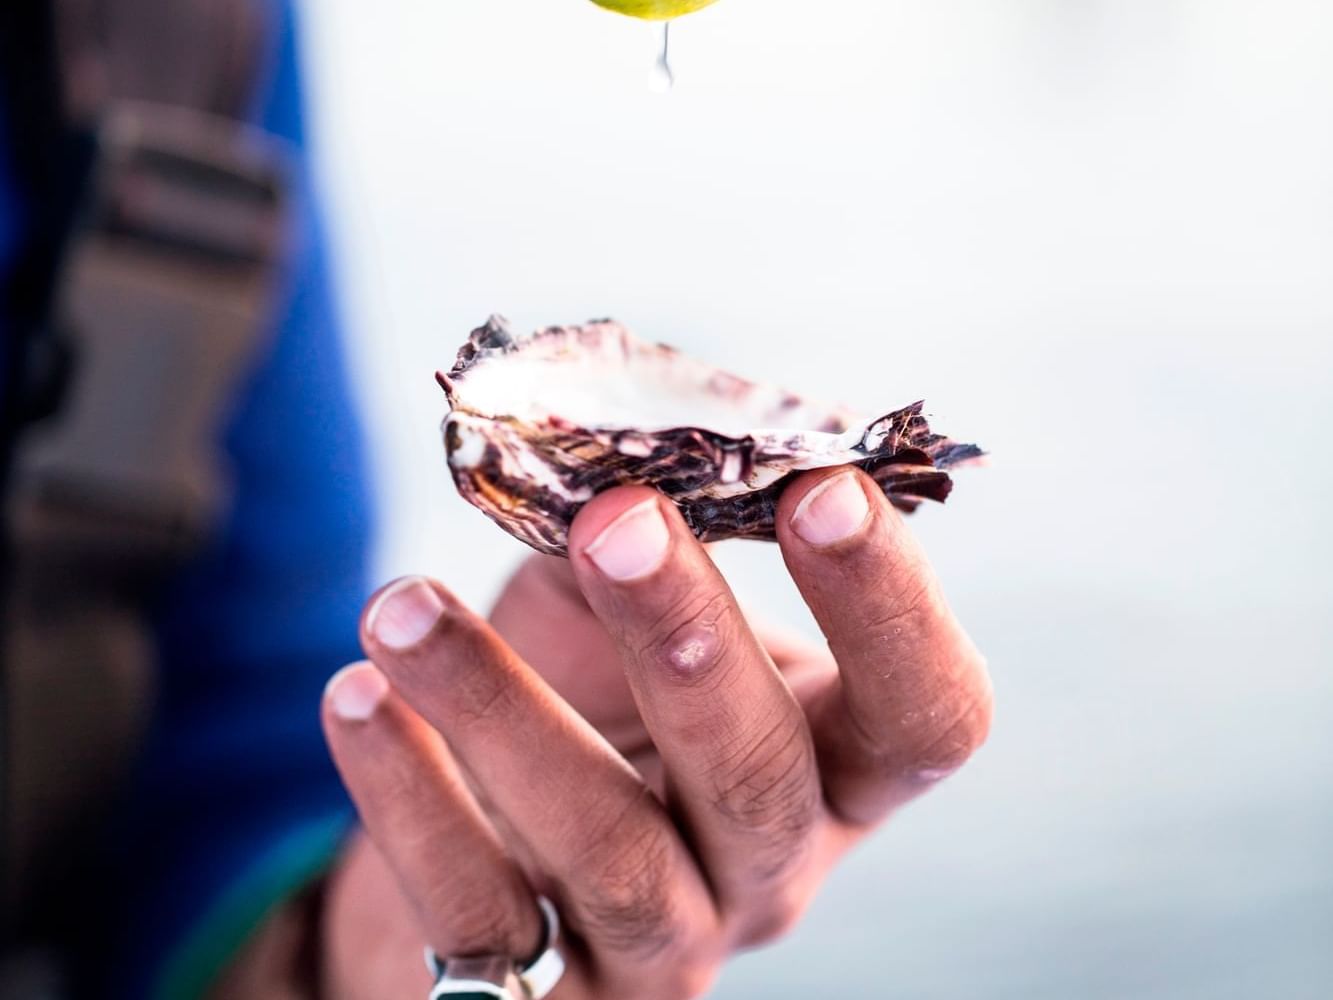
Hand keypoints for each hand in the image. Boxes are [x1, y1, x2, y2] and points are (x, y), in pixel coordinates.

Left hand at [317, 468, 992, 998]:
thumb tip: (585, 437)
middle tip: (611, 519)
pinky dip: (411, 801)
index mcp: (836, 770)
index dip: (891, 608)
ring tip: (402, 607)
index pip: (926, 715)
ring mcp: (665, 945)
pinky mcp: (548, 998)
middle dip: (686, 639)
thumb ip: (629, 538)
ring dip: (501, 711)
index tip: (822, 488)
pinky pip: (480, 913)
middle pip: (760, 778)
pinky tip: (355, 698)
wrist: (507, 862)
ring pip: (609, 850)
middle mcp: (771, 868)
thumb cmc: (593, 706)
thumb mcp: (629, 622)